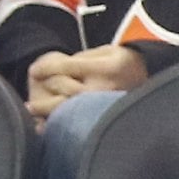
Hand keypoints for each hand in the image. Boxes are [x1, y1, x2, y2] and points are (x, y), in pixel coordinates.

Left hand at [26, 44, 146, 120]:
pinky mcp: (107, 117)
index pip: (67, 67)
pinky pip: (79, 121)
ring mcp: (106, 105)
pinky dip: (61, 124)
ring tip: (32, 111)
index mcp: (104, 68)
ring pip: (71, 109)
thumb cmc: (121, 62)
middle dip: (47, 91)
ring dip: (48, 111)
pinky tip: (47, 126)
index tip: (32, 71)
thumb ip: (79, 60)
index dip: (46, 69)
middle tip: (30, 99)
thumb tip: (50, 72)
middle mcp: (105, 88)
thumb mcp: (104, 51)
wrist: (148, 76)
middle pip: (66, 90)